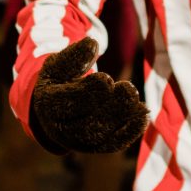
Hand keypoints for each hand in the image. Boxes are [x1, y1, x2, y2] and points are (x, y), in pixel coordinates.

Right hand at [31, 36, 148, 153]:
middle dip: (110, 107)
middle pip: (85, 123)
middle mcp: (59, 129)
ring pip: (100, 136)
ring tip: (139, 103)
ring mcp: (77, 141)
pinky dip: (129, 132)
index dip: (89, 92)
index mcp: (48, 105)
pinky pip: (111, 143)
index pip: (69, 102)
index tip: (107, 79)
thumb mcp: (60, 64)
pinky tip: (142, 117)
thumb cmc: (60, 79)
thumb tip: (92, 43)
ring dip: (122, 120)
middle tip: (129, 89)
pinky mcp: (93, 147)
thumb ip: (75, 55)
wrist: (55, 105)